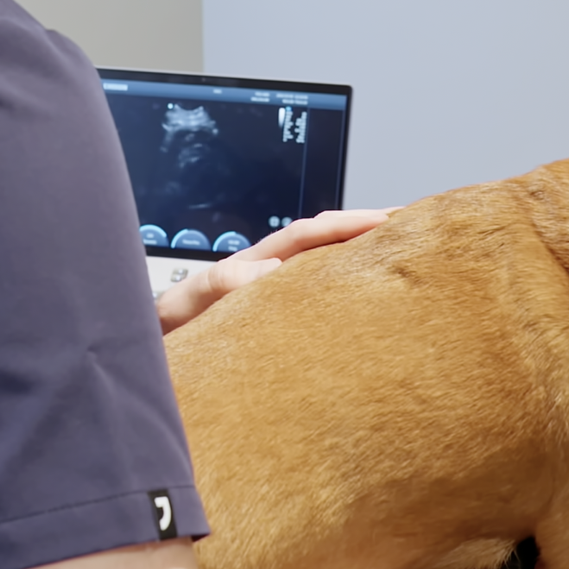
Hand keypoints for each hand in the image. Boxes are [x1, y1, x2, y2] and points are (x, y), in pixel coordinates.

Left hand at [155, 207, 394, 332]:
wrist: (155, 348)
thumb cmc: (172, 324)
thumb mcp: (195, 301)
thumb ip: (226, 283)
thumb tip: (273, 271)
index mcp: (257, 261)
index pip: (310, 235)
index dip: (347, 224)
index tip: (385, 220)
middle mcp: (272, 273)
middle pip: (328, 243)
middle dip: (369, 231)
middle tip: (413, 226)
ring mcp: (277, 295)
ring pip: (328, 268)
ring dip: (363, 260)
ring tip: (403, 257)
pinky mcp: (278, 321)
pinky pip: (320, 300)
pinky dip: (348, 292)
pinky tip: (370, 304)